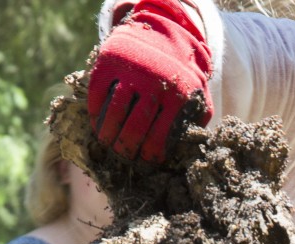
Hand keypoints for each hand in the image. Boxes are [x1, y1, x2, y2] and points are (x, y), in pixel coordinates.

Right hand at [88, 0, 212, 162]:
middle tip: (122, 156)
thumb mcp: (199, 92)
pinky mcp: (111, 59)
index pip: (159, 135)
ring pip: (114, 111)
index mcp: (177, 95)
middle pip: (134, 127)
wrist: (167, 31)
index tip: (144, 161)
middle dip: (126, 148)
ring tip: (106, 143)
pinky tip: (96, 122)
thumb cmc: (183, 71)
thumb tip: (191, 149)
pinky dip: (94, 110)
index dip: (150, 154)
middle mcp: (154, 82)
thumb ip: (197, 118)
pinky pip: (97, 91)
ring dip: (107, 133)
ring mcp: (131, 69)